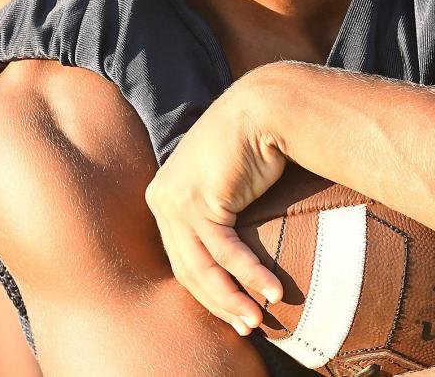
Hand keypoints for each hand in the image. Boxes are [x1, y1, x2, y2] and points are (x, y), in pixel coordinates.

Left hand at [145, 76, 285, 336]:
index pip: (182, 258)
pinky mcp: (199, 201)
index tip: (236, 312)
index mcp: (164, 198)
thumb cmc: (253, 143)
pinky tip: (273, 291)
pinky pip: (225, 251)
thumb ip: (221, 216)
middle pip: (187, 270)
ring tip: (261, 319)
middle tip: (248, 327)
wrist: (263, 106)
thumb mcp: (227, 185)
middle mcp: (162, 200)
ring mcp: (176, 201)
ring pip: (203, 268)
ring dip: (234, 298)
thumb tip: (237, 254)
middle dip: (219, 304)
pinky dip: (250, 275)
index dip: (208, 291)